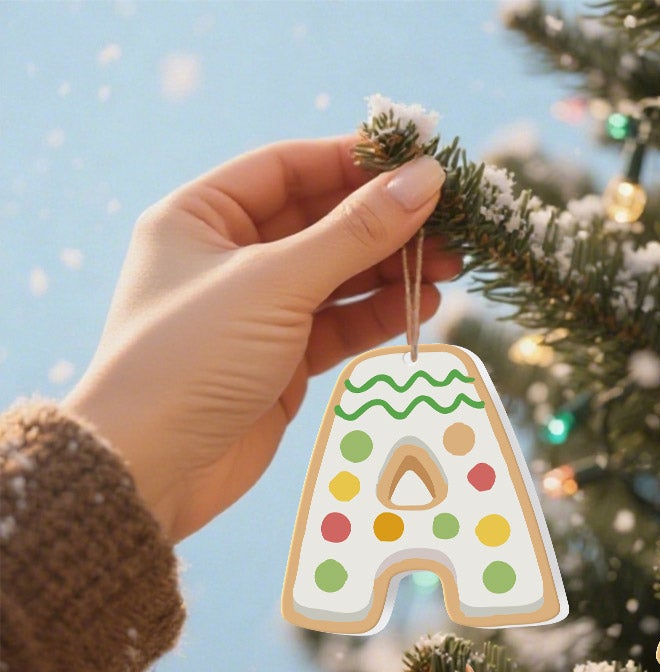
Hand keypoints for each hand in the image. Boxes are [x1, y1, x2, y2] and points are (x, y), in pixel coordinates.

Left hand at [64, 136, 458, 542]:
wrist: (154, 467)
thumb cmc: (193, 358)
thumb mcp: (276, 283)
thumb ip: (355, 233)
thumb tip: (424, 179)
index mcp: (199, 216)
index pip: (288, 169)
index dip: (354, 162)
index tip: (418, 162)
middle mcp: (226, 257)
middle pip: (320, 223)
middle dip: (385, 223)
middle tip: (451, 224)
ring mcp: (256, 313)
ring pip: (336, 278)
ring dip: (392, 271)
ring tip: (451, 268)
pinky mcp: (280, 364)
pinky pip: (338, 326)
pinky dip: (379, 315)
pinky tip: (421, 306)